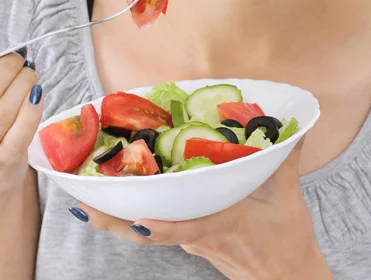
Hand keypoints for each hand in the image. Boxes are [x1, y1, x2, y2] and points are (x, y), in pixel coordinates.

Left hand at [70, 137, 331, 279]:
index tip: (134, 218)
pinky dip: (137, 216)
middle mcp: (198, 236)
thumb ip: (286, 157)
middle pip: (148, 232)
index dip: (160, 226)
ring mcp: (192, 242)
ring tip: (88, 196)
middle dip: (111, 220)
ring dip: (117, 217)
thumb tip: (291, 127)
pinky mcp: (194, 243)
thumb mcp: (287, 197)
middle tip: (79, 201)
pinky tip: (127, 198)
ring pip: (148, 232)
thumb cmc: (286, 243)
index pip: (186, 228)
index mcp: (221, 225)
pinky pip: (159, 229)